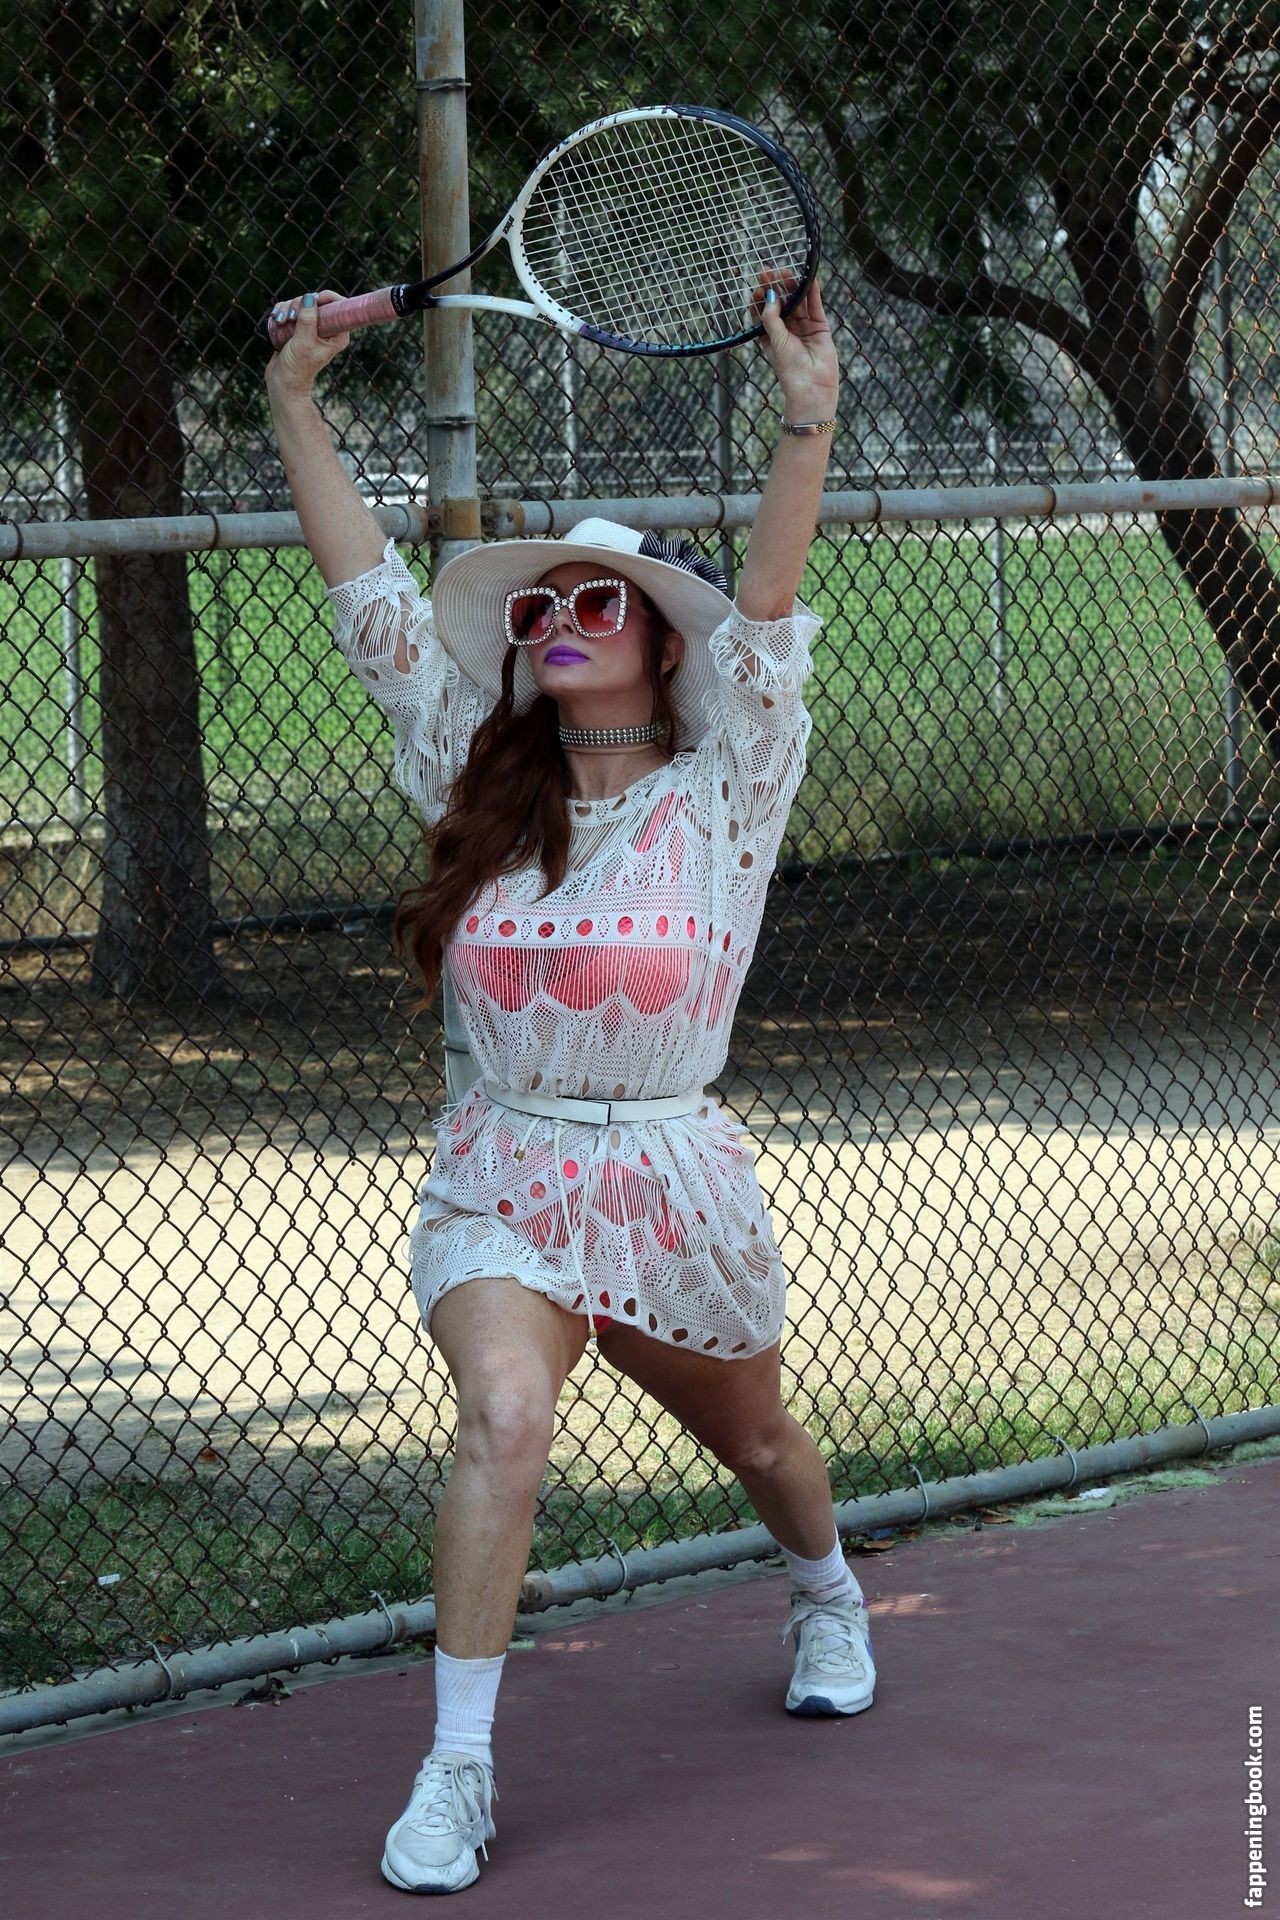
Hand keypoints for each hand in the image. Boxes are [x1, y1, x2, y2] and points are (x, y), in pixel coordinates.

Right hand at [264, 290, 350, 401]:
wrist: (283, 381)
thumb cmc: (298, 367)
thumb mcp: (304, 342)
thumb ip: (308, 320)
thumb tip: (310, 298)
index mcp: (338, 334)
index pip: (340, 306)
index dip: (327, 298)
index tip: (314, 300)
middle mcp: (327, 328)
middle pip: (316, 301)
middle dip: (300, 305)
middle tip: (291, 317)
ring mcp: (312, 326)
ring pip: (301, 303)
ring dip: (288, 309)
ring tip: (281, 322)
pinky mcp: (298, 326)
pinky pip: (290, 309)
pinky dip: (282, 312)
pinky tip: (277, 320)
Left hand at [753, 270, 838, 419]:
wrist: (812, 387)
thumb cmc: (789, 369)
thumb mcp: (775, 341)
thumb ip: (772, 317)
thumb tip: (770, 294)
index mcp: (770, 335)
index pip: (763, 311)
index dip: (762, 296)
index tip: (760, 283)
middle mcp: (786, 329)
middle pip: (781, 302)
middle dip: (776, 286)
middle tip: (771, 270)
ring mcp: (803, 327)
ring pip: (798, 301)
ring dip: (793, 286)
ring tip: (788, 272)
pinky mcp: (819, 327)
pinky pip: (815, 306)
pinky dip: (813, 292)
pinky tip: (809, 278)